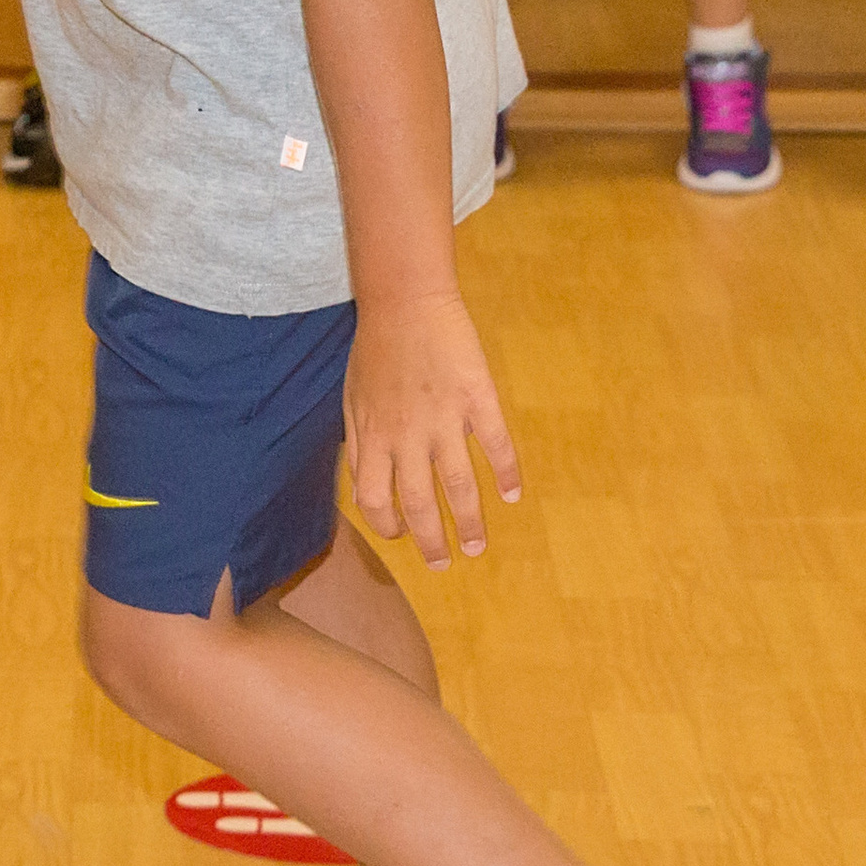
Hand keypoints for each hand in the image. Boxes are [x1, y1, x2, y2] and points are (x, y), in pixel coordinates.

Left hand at [344, 292, 520, 571]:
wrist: (406, 301)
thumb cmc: (375, 349)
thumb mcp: (352, 399)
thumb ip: (358, 443)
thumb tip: (363, 485)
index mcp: (371, 437)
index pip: (374, 501)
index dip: (386, 526)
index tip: (402, 537)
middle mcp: (406, 437)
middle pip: (419, 506)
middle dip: (432, 543)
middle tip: (444, 564)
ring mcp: (444, 419)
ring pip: (459, 487)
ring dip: (470, 523)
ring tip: (477, 547)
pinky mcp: (478, 399)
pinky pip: (496, 446)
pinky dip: (507, 474)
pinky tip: (512, 494)